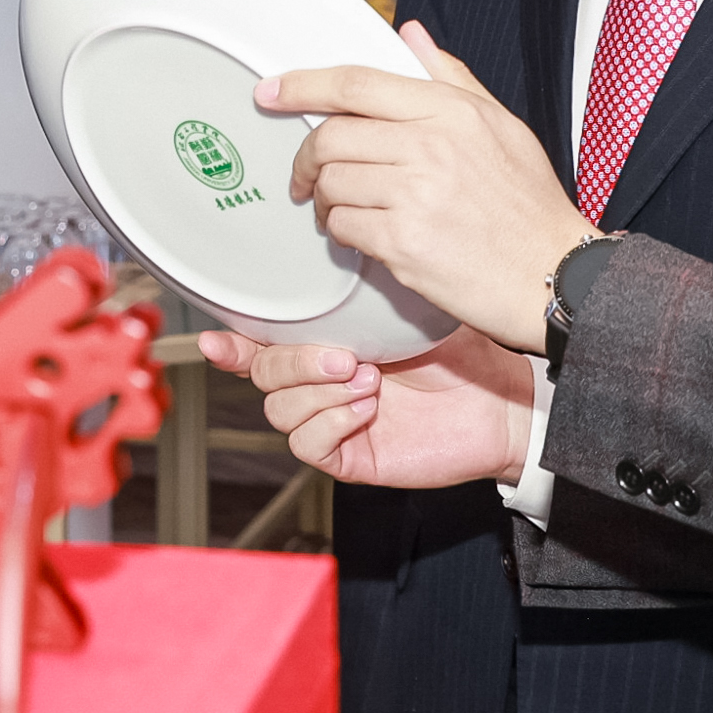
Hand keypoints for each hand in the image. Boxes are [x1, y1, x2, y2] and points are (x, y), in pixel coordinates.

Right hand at [201, 323, 534, 487]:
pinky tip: (367, 409)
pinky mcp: (348, 457)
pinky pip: (308, 443)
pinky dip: (332, 422)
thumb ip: (353, 298)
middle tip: (344, 356)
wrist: (499, 401)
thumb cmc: (459, 353)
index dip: (230, 343)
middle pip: (262, 375)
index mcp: (323, 347)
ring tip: (367, 382)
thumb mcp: (400, 310)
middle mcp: (319, 385)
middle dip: (296, 362)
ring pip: (279, 410)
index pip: (260, 345)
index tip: (213, 338)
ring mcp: (330, 422)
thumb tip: (325, 255)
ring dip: (318, 393)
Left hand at [257, 26, 587, 351]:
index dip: (302, 85)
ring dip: (324, 199)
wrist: (553, 275)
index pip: (356, 84)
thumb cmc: (528, 205)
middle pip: (330, 136)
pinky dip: (341, 232)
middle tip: (307, 175)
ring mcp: (414, 195)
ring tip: (343, 209)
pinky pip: (342, 227)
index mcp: (449, 111)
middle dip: (306, 158)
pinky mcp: (404, 243)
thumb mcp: (500, 125)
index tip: (271, 92)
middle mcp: (430, 146)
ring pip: (330, 183)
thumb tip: (409, 34)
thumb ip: (450, 77)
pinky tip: (365, 235)